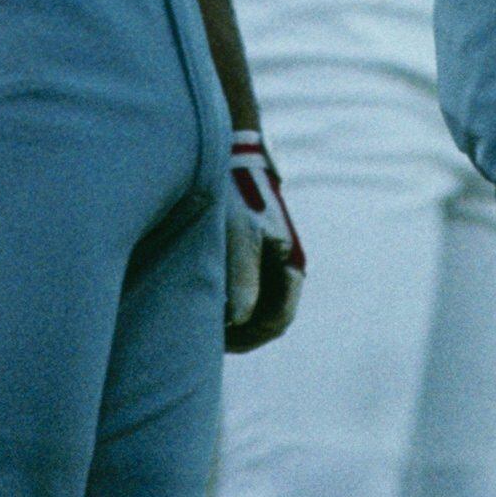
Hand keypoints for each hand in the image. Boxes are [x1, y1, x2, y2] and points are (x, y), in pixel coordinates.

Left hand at [223, 129, 303, 349]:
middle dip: (241, 333)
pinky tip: (206, 298)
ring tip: (205, 320)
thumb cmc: (237, 196)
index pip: (277, 322)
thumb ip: (242, 279)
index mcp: (290, 264)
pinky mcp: (255, 250)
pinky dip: (231, 301)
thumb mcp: (240, 237)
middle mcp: (285, 265)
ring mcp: (271, 259)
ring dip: (235, 319)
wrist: (231, 156)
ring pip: (257, 306)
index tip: (219, 341)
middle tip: (208, 338)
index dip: (249, 338)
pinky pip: (248, 289)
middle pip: (268, 318)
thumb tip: (239, 320)